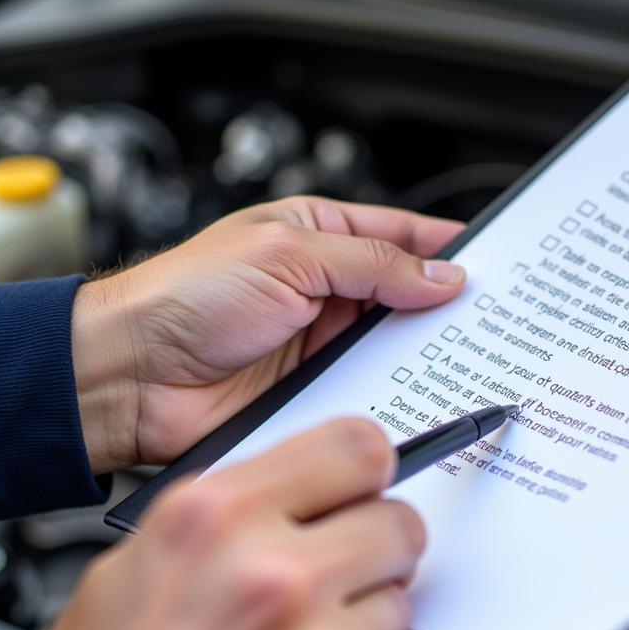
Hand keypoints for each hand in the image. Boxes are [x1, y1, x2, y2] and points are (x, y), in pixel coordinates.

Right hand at [11, 418, 421, 629]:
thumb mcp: (141, 560)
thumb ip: (234, 509)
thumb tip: (299, 490)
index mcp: (220, 521)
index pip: (357, 448)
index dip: (366, 466)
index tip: (365, 482)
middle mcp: (279, 580)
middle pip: (399, 526)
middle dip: (373, 545)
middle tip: (339, 570)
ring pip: (397, 606)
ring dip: (360, 623)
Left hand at [72, 196, 463, 471]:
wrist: (131, 375)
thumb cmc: (185, 296)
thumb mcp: (288, 255)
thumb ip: (372, 263)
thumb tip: (440, 274)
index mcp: (318, 236)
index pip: (401, 235)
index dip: (449, 246)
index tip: (497, 262)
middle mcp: (326, 288)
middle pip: (407, 293)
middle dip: (447, 304)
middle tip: (497, 317)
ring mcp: (323, 341)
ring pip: (396, 344)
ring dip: (426, 351)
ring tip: (472, 355)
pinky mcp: (317, 389)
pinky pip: (372, 387)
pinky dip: (399, 391)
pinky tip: (425, 394)